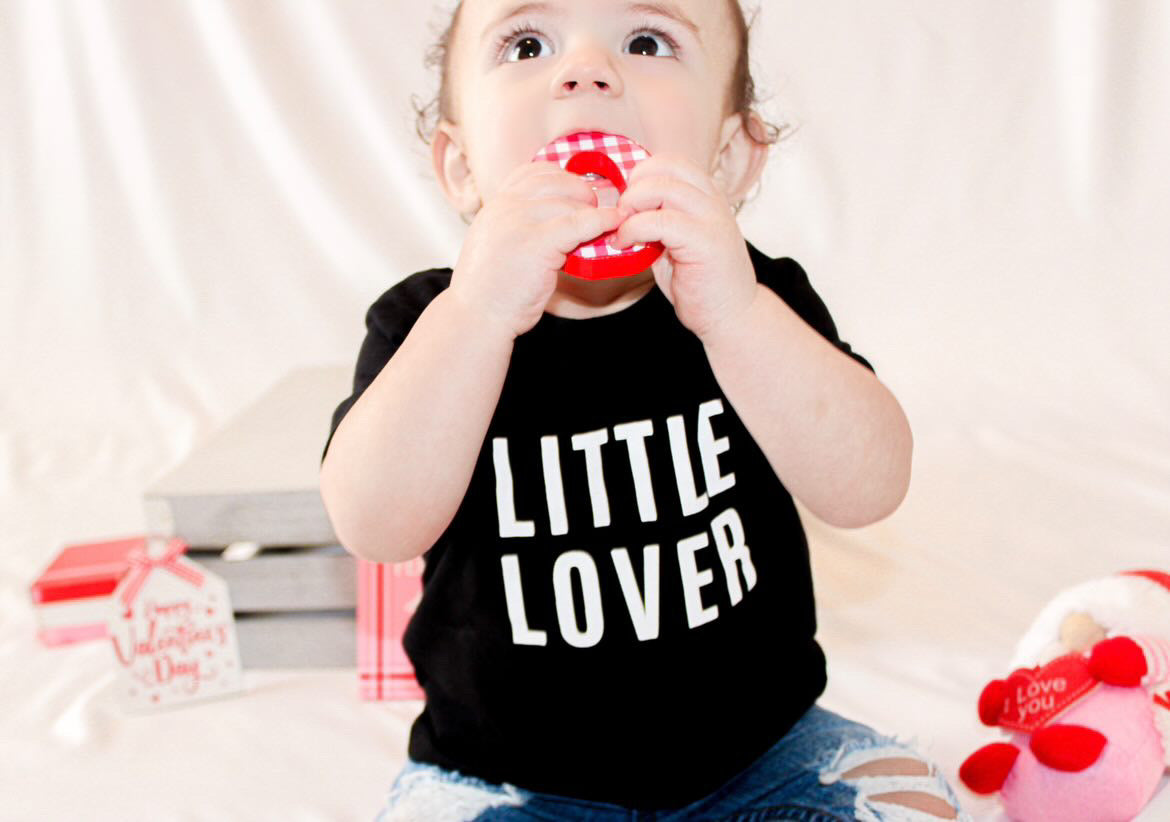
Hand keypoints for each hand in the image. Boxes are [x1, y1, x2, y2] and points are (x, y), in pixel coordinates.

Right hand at [449, 161, 625, 338]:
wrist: (476, 316)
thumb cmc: (491, 289)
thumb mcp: (497, 243)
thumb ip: (520, 225)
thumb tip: (558, 217)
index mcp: (496, 204)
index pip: (534, 171)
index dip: (561, 178)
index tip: (574, 195)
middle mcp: (505, 206)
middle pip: (557, 181)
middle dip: (581, 193)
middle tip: (593, 212)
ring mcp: (519, 222)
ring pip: (570, 203)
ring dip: (591, 213)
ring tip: (600, 229)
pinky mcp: (537, 243)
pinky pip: (579, 223)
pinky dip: (602, 221)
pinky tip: (613, 223)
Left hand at [611, 154, 757, 338]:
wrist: (731, 316)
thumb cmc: (700, 282)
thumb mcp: (675, 241)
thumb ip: (656, 219)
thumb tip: (620, 207)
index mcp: (706, 195)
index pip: (670, 161)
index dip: (641, 175)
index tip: (626, 203)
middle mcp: (713, 200)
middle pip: (665, 166)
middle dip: (633, 187)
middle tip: (620, 216)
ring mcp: (712, 218)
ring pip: (661, 187)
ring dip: (631, 206)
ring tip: (622, 230)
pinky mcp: (705, 241)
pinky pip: (660, 221)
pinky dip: (634, 229)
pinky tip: (626, 244)